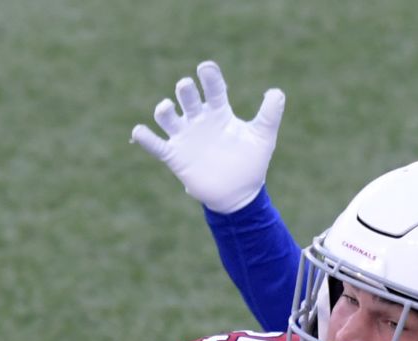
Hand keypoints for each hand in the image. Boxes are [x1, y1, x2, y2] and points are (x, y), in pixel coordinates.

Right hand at [130, 60, 285, 213]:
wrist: (238, 195)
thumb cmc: (250, 163)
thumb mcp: (262, 138)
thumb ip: (269, 115)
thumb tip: (277, 92)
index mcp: (219, 112)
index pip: (213, 88)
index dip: (209, 76)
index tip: (206, 68)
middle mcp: (199, 120)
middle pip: (187, 97)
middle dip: (185, 90)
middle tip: (186, 87)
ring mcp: (185, 137)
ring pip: (167, 117)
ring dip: (164, 110)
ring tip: (167, 108)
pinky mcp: (175, 156)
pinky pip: (156, 145)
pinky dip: (145, 138)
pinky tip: (140, 131)